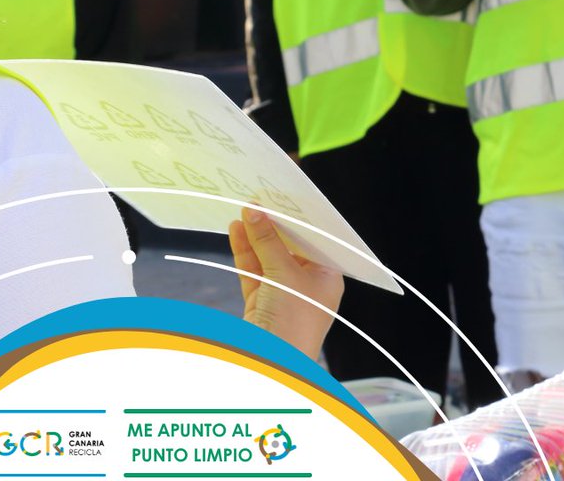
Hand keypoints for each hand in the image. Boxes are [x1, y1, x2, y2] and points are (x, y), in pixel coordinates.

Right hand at [229, 207, 342, 359]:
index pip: (314, 240)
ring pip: (267, 256)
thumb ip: (267, 240)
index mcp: (327, 278)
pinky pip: (253, 270)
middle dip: (274, 225)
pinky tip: (236, 231)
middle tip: (260, 199)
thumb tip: (255, 211)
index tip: (284, 197)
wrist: (273, 366)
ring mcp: (283, 293)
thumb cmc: (294, 323)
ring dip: (255, 235)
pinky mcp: (261, 302)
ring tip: (243, 210)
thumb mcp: (283, 273)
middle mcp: (308, 285)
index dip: (299, 219)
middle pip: (289, 246)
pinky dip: (244, 251)